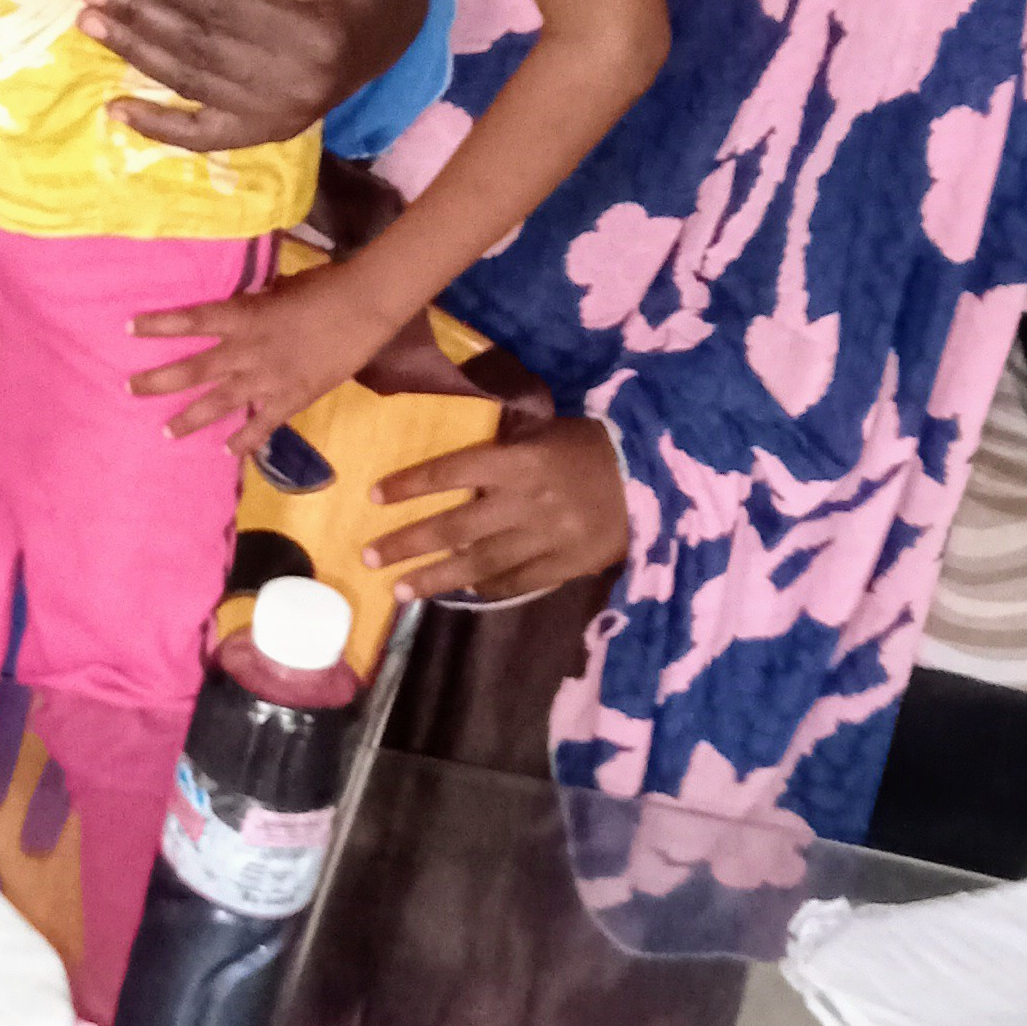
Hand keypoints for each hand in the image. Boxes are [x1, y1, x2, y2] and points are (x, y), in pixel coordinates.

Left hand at [74, 0, 429, 155]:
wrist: (397, 25)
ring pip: (192, 84)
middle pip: (198, 47)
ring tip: (90, 23)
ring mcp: (280, 117)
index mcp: (315, 36)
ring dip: (135, 54)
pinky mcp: (269, 133)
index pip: (223, 7)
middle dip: (139, 15)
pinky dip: (158, 128)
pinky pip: (204, 137)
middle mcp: (295, 86)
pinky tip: (115, 109)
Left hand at [126, 255, 380, 453]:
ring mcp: (268, 378)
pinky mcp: (292, 398)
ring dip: (191, 418)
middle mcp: (247, 350)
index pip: (192, 320)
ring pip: (220, 402)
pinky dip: (245, 440)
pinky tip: (227, 451)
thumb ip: (252, 305)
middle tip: (129, 389)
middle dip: (159, 380)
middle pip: (194, 368)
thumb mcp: (278, 290)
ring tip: (166, 432)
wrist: (365, 307)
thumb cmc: (324, 287)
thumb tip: (234, 307)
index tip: (127, 329)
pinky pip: (262, 424)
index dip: (158, 324)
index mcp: (244, 315)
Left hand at [367, 415, 629, 600]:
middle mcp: (528, 501)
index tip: (373, 497)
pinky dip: (486, 588)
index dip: (410, 485)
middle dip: (409, 542)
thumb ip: (503, 452)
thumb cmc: (594, 446)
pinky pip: (516, 582)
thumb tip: (455, 469)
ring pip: (479, 563)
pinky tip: (458, 594)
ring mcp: (547, 539)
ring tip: (400, 590)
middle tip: (369, 556)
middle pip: (456, 527)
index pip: (451, 472)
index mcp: (521, 460)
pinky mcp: (567, 566)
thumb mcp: (547, 431)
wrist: (657, 479)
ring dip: (436, 578)